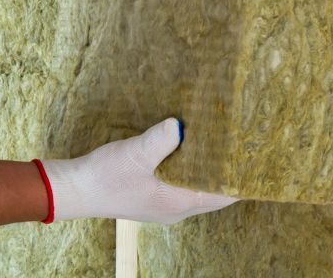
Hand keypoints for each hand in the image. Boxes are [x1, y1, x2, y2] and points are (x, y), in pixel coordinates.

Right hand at [35, 118, 238, 223]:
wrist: (75, 190)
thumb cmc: (105, 177)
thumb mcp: (134, 154)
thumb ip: (160, 141)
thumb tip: (181, 125)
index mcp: (179, 203)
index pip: (225, 196)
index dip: (243, 179)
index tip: (257, 157)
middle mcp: (177, 208)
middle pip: (216, 193)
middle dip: (230, 172)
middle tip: (245, 143)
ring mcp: (165, 204)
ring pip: (200, 187)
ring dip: (211, 169)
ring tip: (224, 142)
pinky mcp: (154, 195)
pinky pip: (184, 183)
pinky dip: (193, 168)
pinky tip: (191, 148)